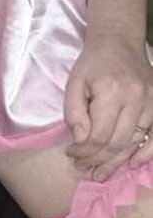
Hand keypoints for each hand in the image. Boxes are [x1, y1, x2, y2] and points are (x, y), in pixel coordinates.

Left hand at [63, 33, 152, 180]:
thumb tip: (81, 140)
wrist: (119, 43)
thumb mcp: (74, 83)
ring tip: (101, 173)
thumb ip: (73, 113)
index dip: (84, 151)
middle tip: (85, 169)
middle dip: (98, 160)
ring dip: (117, 162)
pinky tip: (131, 163)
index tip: (72, 154)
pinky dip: (146, 153)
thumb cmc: (93, 65)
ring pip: (134, 142)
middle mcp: (135, 98)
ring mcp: (151, 101)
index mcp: (110, 91)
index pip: (98, 134)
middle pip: (117, 142)